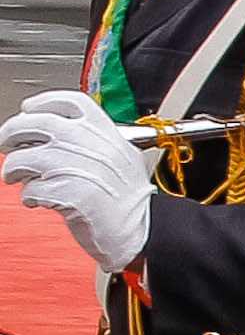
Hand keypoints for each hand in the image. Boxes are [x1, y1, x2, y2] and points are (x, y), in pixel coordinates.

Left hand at [1, 91, 153, 270]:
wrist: (141, 232)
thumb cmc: (128, 201)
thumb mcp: (121, 158)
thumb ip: (92, 141)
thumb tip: (51, 135)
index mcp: (107, 133)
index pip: (69, 102)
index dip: (42, 103)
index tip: (28, 110)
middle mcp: (93, 146)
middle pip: (37, 123)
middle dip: (11, 132)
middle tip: (7, 144)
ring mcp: (80, 168)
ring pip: (25, 157)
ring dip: (13, 169)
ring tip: (17, 177)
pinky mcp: (69, 194)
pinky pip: (31, 188)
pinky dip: (28, 195)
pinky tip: (37, 199)